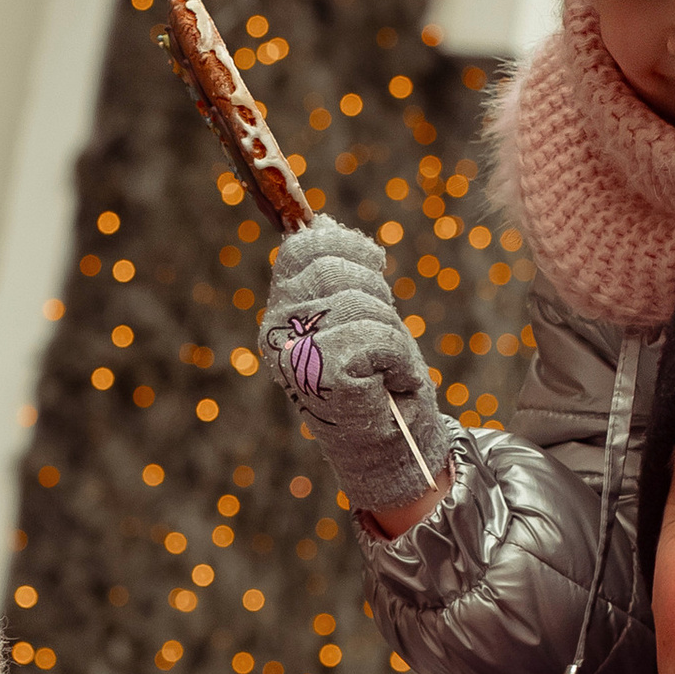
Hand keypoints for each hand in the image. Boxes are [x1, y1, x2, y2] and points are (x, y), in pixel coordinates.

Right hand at [259, 220, 450, 523]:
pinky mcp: (320, 376)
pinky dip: (398, 358)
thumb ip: (337, 275)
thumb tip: (324, 225)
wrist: (393, 448)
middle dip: (375, 294)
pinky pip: (376, 336)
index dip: (349, 249)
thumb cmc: (380, 380)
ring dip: (391, 332)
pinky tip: (391, 382)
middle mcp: (275, 332)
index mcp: (281, 311)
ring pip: (359, 302)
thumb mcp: (358, 315)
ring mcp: (294, 355)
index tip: (375, 271)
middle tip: (383, 338)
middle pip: (332, 266)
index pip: (304, 247)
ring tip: (386, 365)